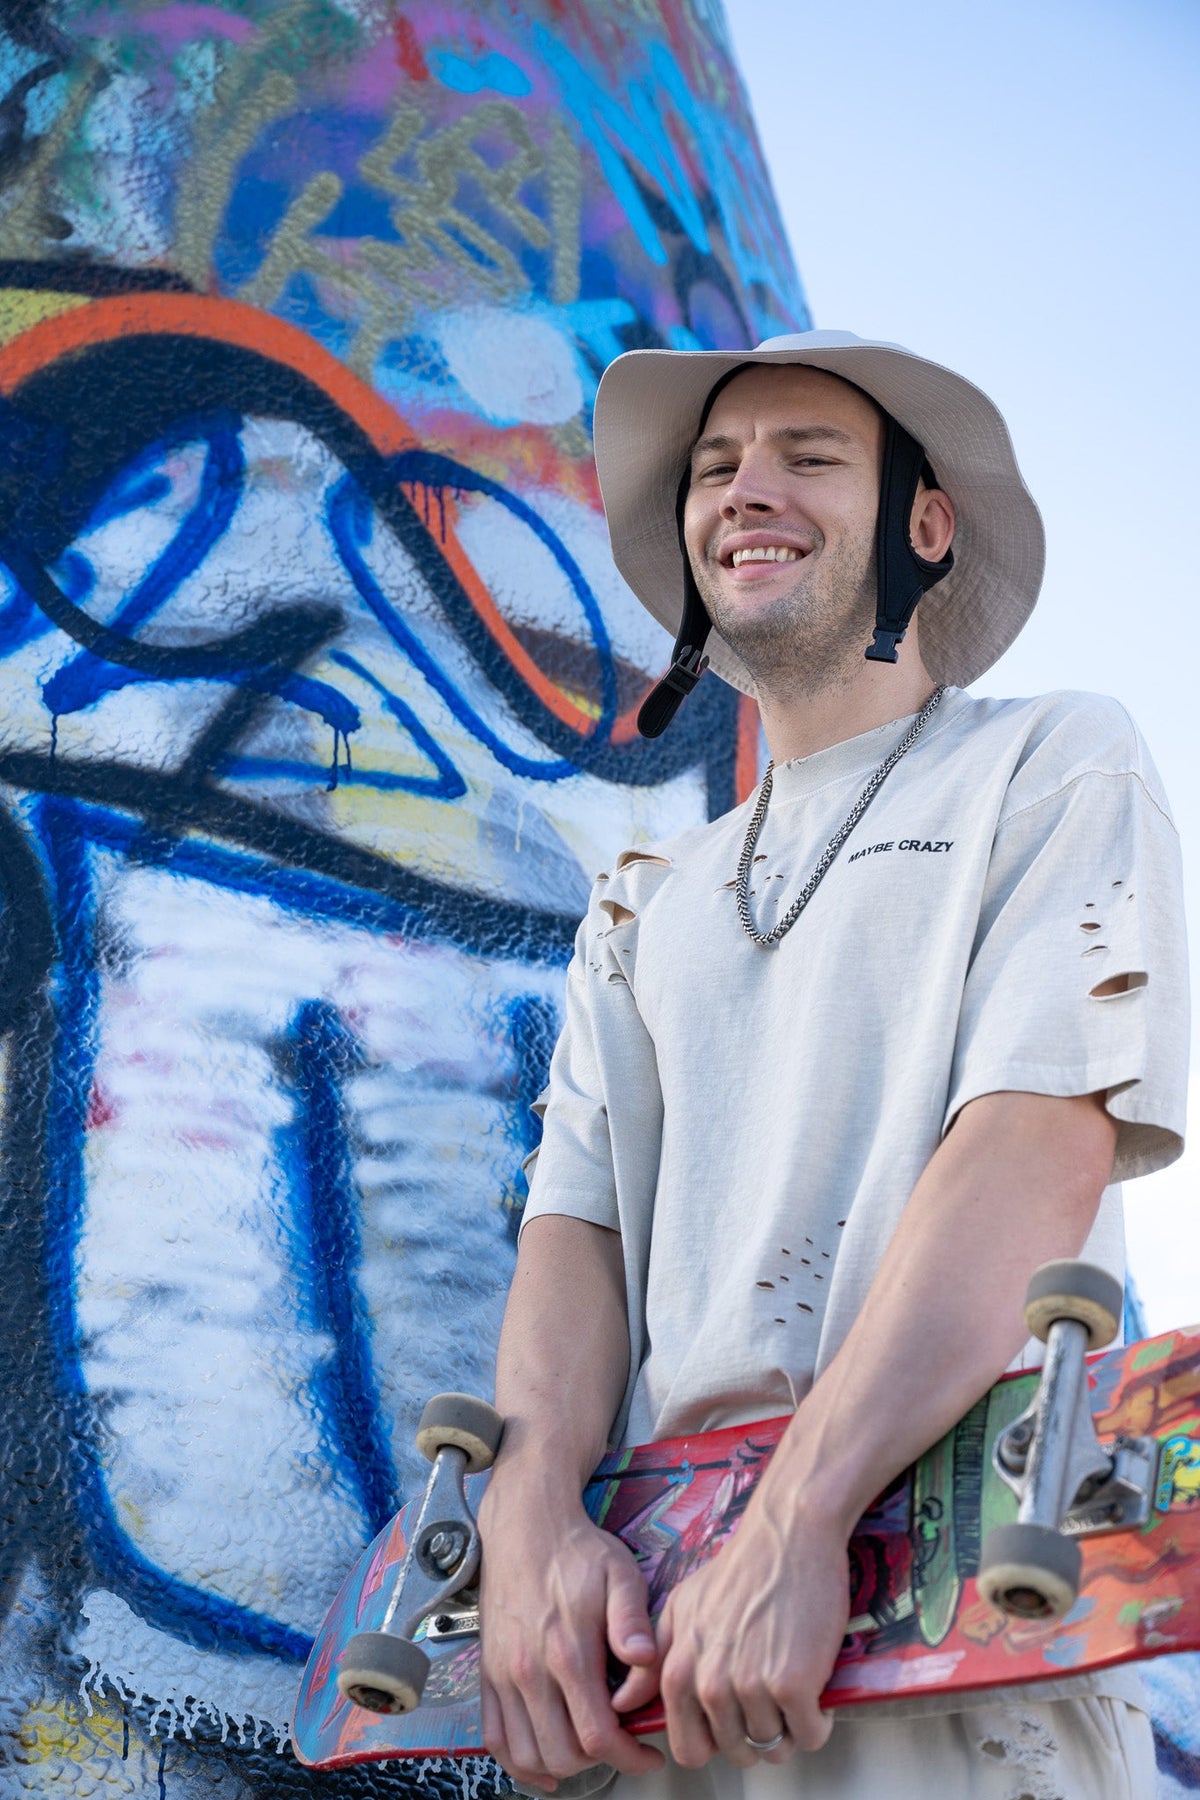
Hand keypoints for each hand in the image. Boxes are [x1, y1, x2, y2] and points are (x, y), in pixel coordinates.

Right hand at [478, 1485, 665, 1791]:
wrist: (525, 1527)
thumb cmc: (578, 1551)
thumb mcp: (620, 1574)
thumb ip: (633, 1620)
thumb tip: (646, 1660)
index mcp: (568, 1651)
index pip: (597, 1735)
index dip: (629, 1757)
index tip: (649, 1753)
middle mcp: (530, 1671)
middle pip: (563, 1754)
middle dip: (600, 1762)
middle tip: (623, 1746)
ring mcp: (503, 1675)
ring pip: (527, 1754)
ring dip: (561, 1765)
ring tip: (589, 1749)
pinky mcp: (487, 1674)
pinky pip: (494, 1738)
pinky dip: (518, 1762)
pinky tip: (544, 1764)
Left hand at [648, 1505, 847, 1769]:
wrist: (786, 1536)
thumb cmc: (739, 1569)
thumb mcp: (681, 1608)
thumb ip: (655, 1659)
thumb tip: (625, 1703)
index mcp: (679, 1671)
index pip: (688, 1750)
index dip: (715, 1743)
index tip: (733, 1723)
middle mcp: (710, 1684)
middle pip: (737, 1753)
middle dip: (757, 1736)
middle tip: (771, 1702)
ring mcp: (751, 1686)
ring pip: (775, 1747)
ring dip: (789, 1728)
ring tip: (793, 1689)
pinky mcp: (792, 1683)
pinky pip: (810, 1735)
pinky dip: (818, 1721)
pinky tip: (815, 1690)